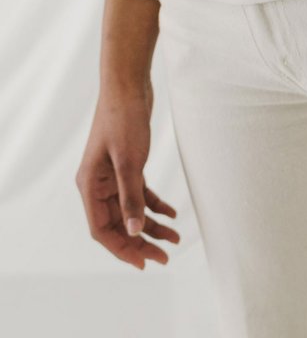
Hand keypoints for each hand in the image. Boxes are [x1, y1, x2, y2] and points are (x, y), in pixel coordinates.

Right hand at [75, 83, 179, 270]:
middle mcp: (97, 184)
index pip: (102, 230)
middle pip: (117, 224)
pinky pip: (139, 193)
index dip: (123, 249)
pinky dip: (154, 204)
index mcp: (90, 186)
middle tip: (164, 257)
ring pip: (130, 210)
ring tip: (174, 240)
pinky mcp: (126, 165)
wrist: (128, 85)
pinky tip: (172, 213)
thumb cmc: (123, 118)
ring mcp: (111, 175)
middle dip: (140, 242)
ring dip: (151, 226)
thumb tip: (135, 231)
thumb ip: (131, 197)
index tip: (144, 263)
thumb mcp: (129, 161)